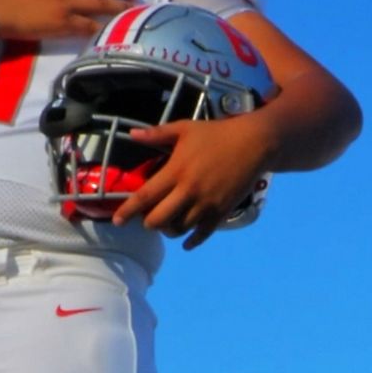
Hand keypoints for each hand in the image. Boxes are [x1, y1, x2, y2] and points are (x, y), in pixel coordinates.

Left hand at [113, 116, 271, 249]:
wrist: (254, 144)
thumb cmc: (217, 134)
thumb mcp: (185, 129)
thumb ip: (157, 134)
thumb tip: (132, 134)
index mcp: (176, 171)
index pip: (145, 197)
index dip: (128, 211)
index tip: (117, 221)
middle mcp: (189, 191)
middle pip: (159, 219)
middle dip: (148, 223)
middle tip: (148, 219)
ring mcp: (206, 204)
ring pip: (180, 229)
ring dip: (169, 230)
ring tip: (167, 225)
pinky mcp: (222, 211)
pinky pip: (204, 233)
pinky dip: (192, 241)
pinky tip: (187, 243)